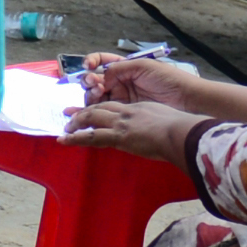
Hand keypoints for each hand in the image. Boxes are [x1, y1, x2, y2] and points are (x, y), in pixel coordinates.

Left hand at [66, 99, 205, 165]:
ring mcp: (121, 123)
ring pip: (92, 118)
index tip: (92, 110)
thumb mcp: (165, 118)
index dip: (101, 107)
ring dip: (76, 123)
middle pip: (100, 108)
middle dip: (83, 111)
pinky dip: (76, 138)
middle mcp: (127, 112)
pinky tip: (65, 140)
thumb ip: (155, 122)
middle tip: (69, 114)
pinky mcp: (118, 135)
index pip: (114, 107)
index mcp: (138, 107)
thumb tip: (155, 131)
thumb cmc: (180, 129)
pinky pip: (92, 136)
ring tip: (65, 129)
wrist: (180, 132)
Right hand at [81, 53, 202, 112]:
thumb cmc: (168, 79)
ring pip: (96, 96)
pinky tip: (83, 111)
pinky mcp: (124, 112)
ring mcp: (121, 97)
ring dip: (90, 95)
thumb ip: (120, 68)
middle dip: (90, 81)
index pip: (101, 62)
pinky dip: (92, 111)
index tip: (88, 66)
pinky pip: (104, 111)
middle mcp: (120, 81)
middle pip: (95, 80)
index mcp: (125, 67)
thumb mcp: (144, 66)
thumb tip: (102, 76)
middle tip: (95, 85)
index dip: (92, 62)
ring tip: (95, 95)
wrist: (185, 100)